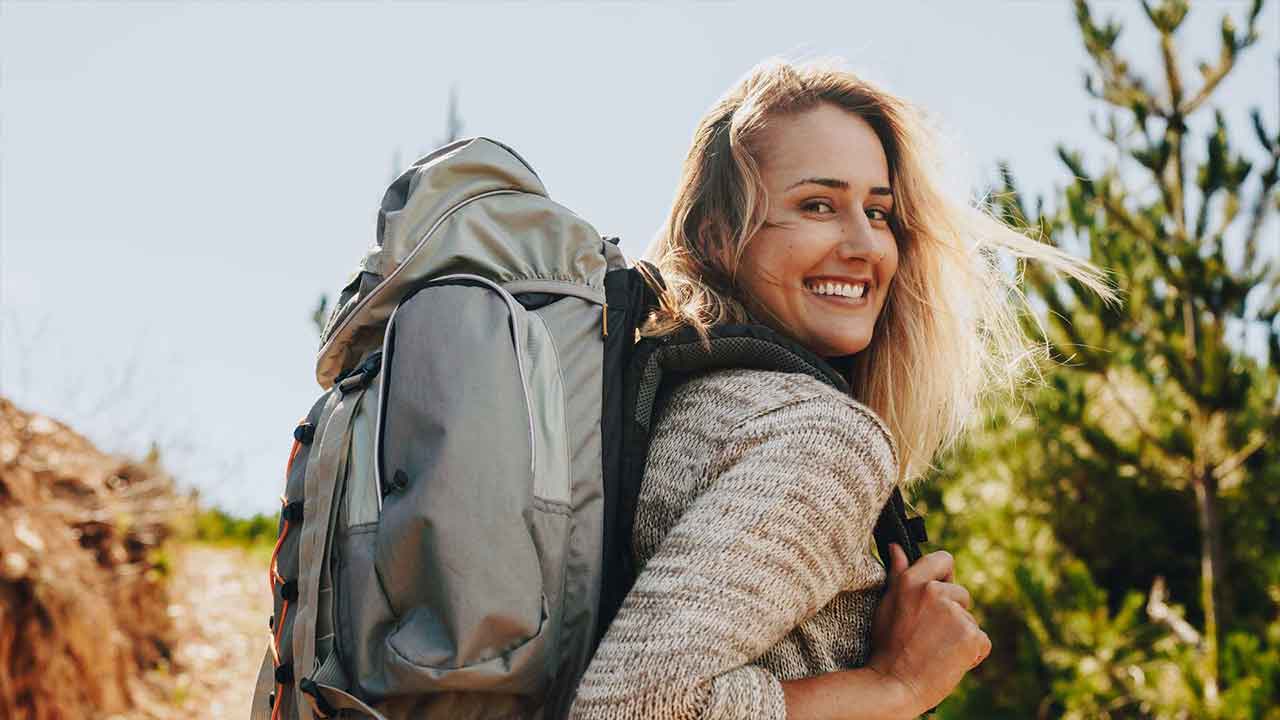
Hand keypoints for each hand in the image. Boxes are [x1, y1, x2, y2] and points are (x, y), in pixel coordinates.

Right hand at [866, 545, 989, 715]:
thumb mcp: (887, 604)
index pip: (944, 559)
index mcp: (912, 581)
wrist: (895, 685)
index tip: (938, 591)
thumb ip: (898, 573)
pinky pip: (981, 641)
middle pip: (961, 594)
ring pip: (970, 620)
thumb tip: (897, 546)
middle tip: (929, 635)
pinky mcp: (972, 636)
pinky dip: (971, 653)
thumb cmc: (887, 646)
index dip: (945, 575)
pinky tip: (949, 660)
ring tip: (936, 650)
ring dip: (960, 634)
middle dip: (953, 612)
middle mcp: (935, 592)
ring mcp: (955, 614)